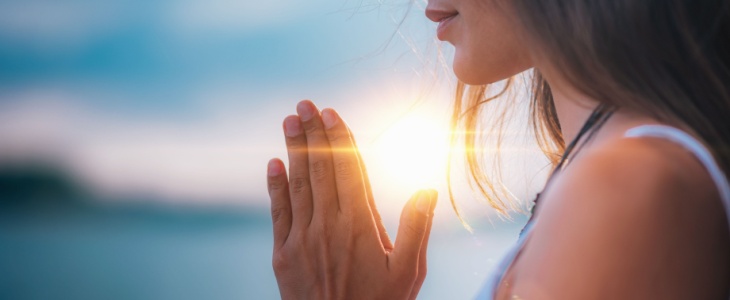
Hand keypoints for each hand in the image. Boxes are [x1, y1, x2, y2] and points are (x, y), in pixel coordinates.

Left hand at [266, 100, 437, 298]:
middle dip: (312, 133)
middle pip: (320, 169)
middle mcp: (328, 226)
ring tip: (289, 121)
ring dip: (293, 150)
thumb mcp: (408, 271)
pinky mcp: (283, 254)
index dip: (339, 139)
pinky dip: (276, 186)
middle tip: (304, 104)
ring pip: (298, 184)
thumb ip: (417, 227)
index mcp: (360, 225)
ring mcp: (302, 239)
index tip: (332, 113)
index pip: (348, 170)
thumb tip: (427, 188)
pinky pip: (279, 212)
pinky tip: (274, 163)